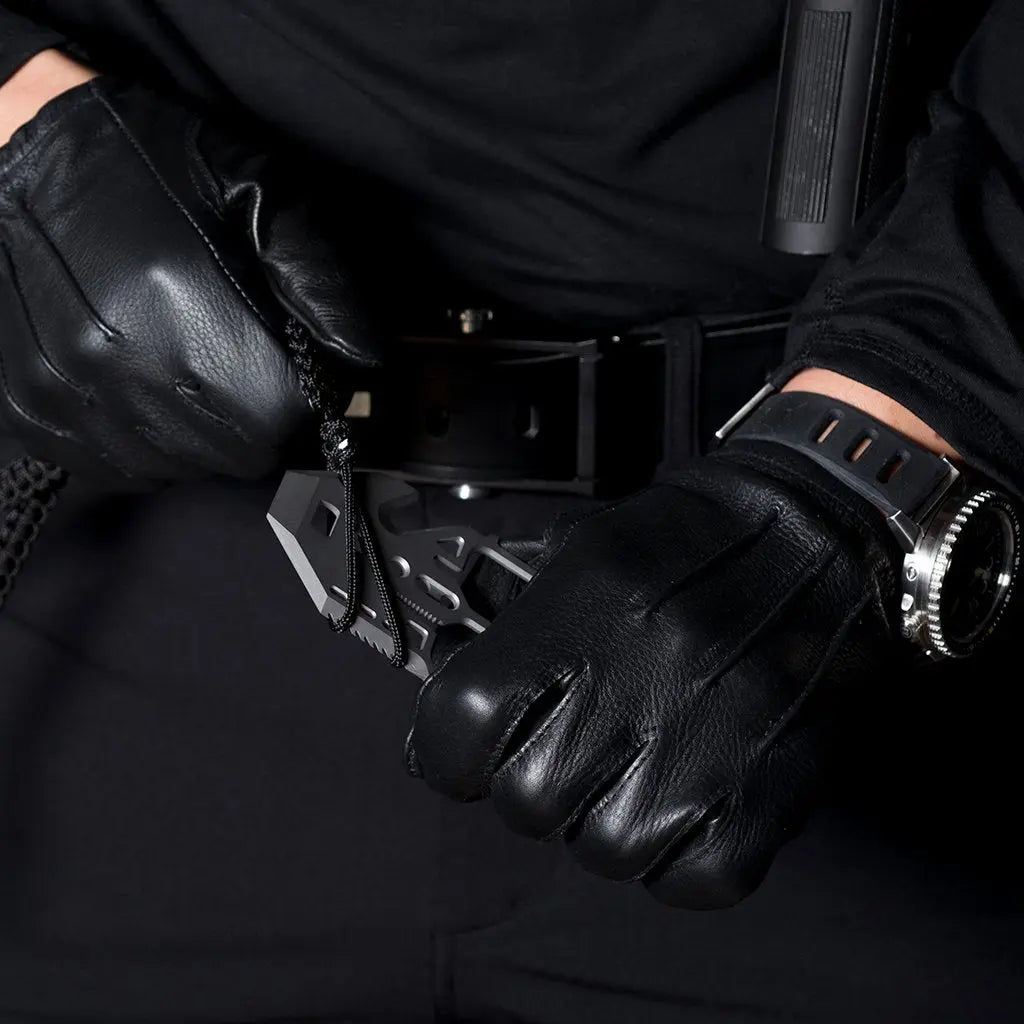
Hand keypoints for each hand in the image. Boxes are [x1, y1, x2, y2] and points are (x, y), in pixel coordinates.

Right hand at [0, 67, 383, 480]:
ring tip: (193, 366)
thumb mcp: (260, 192)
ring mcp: (69, 393)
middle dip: (260, 418)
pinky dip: (150, 442)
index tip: (295, 365)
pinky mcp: (35, 412)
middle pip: (236, 452)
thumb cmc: (155, 163)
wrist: (29, 152)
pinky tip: (149, 385)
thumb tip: (368, 356)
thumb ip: (322, 279)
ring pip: (182, 466)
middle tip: (248, 365)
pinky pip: (122, 467)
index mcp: (183, 306)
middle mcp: (119, 362)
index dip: (304, 396)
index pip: (281, 414)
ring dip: (206, 434)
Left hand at [407, 443, 899, 908]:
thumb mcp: (585, 542)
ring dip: (604, 822)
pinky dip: (678, 859)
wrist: (820, 530)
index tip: (462, 749)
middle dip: (531, 783)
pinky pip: (696, 878)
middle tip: (562, 750)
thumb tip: (453, 676)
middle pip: (529, 799)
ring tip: (630, 772)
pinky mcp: (776, 783)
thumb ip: (514, 616)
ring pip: (607, 849)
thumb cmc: (695, 539)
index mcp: (590, 602)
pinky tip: (681, 805)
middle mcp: (648, 671)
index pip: (464, 719)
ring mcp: (716, 734)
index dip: (448, 747)